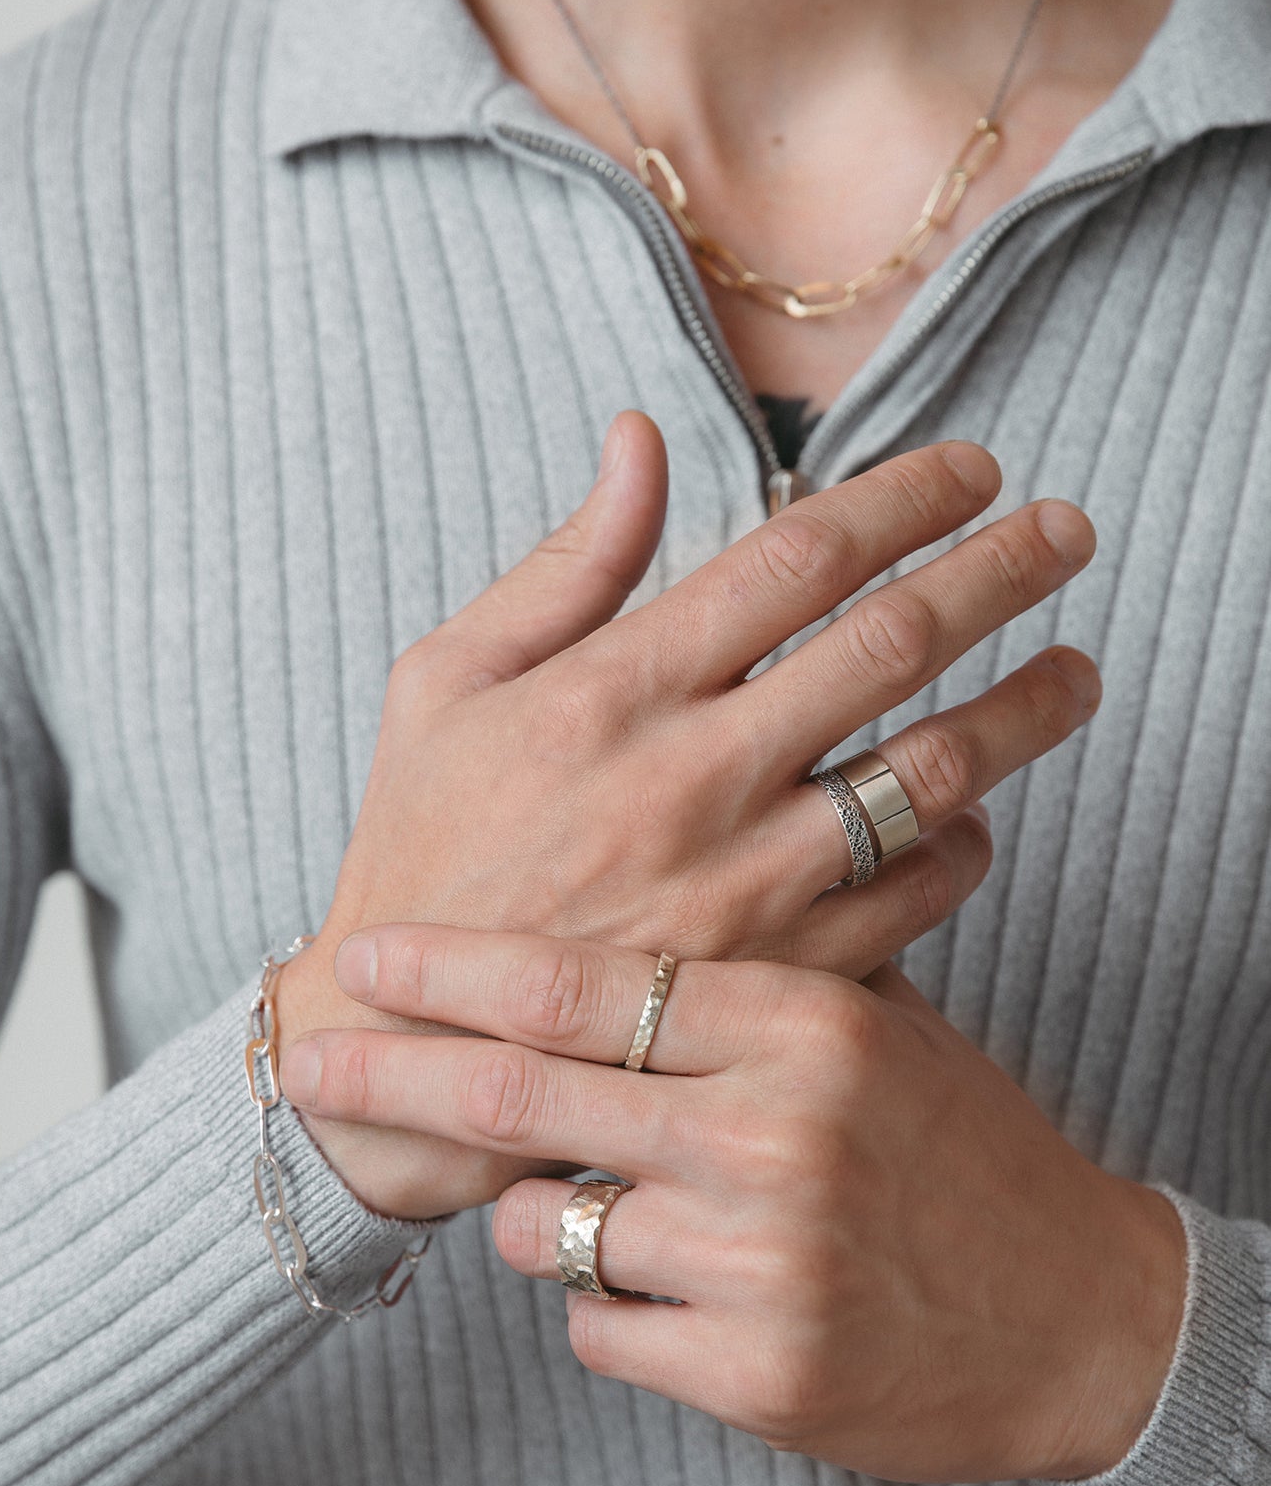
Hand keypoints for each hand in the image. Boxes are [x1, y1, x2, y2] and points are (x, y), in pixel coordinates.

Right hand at [280, 413, 1099, 1216]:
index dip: (904, 497)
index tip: (971, 467)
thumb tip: (641, 436)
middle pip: (891, 641)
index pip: (797, 556)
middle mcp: (693, 775)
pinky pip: (912, 898)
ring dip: (1024, 709)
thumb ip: (564, 564)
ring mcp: (743, 882)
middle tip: (1067, 531)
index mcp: (613, 686)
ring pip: (931, 772)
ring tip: (1079, 672)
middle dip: (1000, 569)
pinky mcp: (772, 978)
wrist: (407, 1049)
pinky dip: (962, 847)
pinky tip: (976, 817)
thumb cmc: (420, 848)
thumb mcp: (444, 681)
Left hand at [287, 923, 1187, 1483]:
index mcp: (802, 1022)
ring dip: (534, 1216)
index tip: (363, 959)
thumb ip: (748, 981)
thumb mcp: (879, 1030)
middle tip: (301, 1069)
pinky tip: (684, 1291)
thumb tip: (589, 927)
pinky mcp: (757, 1377)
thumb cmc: (958, 1154)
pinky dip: (605, 1305)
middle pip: (522, 1097)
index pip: (580, 987)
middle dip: (390, 1080)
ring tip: (610, 1208)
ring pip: (543, 1228)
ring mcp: (762, 1261)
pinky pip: (596, 1330)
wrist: (1080, 1317)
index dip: (452, 971)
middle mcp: (774, 1133)